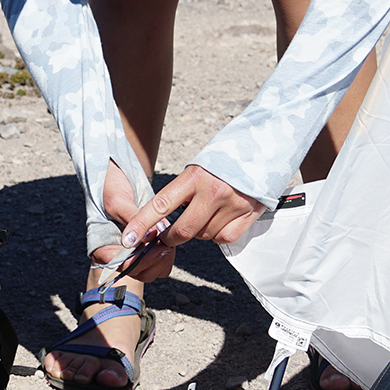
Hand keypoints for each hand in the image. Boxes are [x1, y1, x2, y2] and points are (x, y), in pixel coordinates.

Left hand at [123, 165, 265, 249]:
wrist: (262, 150)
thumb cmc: (222, 161)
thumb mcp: (197, 169)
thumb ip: (181, 193)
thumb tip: (163, 221)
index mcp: (194, 177)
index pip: (161, 205)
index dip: (142, 224)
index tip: (127, 239)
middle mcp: (213, 192)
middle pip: (182, 230)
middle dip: (170, 238)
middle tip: (166, 236)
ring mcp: (232, 205)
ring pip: (202, 235)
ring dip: (198, 232)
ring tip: (206, 213)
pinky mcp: (248, 215)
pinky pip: (223, 238)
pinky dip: (217, 234)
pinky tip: (220, 220)